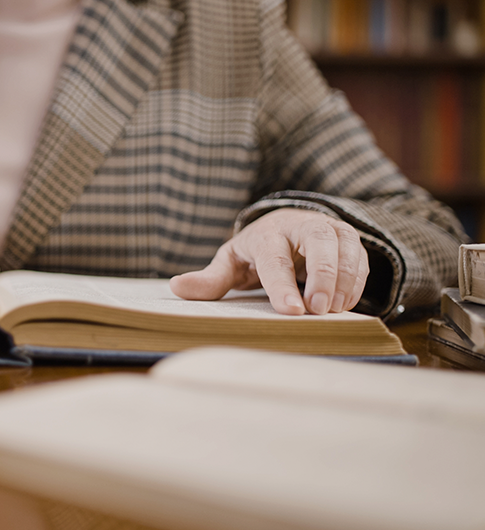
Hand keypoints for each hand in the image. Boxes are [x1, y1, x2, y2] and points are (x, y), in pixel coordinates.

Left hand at [169, 209, 368, 314]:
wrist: (287, 225)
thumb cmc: (255, 250)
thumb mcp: (231, 262)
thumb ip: (210, 279)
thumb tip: (176, 287)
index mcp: (267, 233)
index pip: (275, 259)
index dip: (283, 285)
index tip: (292, 312)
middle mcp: (301, 226)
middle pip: (319, 245)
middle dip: (323, 278)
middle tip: (320, 312)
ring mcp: (330, 230)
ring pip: (346, 250)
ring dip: (344, 283)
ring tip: (333, 312)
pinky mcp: (350, 240)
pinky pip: (361, 261)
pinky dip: (356, 284)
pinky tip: (344, 305)